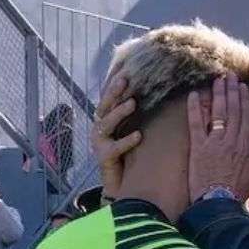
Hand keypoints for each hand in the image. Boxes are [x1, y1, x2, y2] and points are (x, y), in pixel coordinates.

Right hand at [90, 71, 140, 197]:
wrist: (120, 184)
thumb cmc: (128, 155)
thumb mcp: (131, 129)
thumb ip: (135, 113)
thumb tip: (149, 91)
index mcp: (105, 118)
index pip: (108, 95)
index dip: (113, 80)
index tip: (124, 64)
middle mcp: (99, 128)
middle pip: (104, 105)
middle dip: (113, 91)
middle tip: (125, 80)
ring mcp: (99, 142)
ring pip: (106, 123)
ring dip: (119, 112)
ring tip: (133, 103)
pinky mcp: (104, 157)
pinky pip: (115, 147)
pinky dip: (126, 140)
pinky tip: (138, 135)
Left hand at [187, 73, 248, 202]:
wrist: (219, 204)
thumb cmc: (236, 194)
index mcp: (245, 147)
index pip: (246, 118)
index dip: (244, 101)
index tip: (243, 88)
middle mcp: (232, 140)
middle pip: (233, 111)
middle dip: (232, 91)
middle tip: (230, 76)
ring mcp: (215, 142)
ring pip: (218, 113)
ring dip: (218, 94)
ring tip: (217, 79)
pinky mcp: (199, 147)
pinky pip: (196, 124)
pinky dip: (195, 108)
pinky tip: (194, 94)